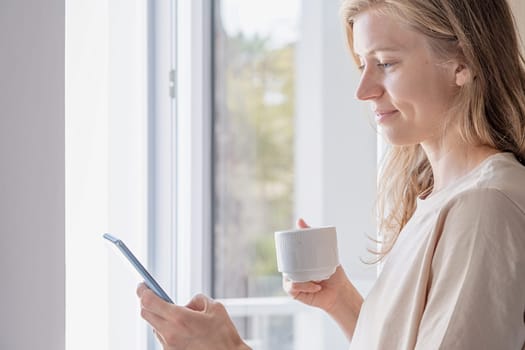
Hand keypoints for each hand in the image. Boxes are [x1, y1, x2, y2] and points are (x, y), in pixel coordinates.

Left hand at [137, 284, 249, 349]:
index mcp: (179, 318)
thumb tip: (185, 304)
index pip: (149, 301)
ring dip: (159, 317)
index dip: (143, 291)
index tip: (142, 285)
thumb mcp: (214, 307)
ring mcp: (169, 346)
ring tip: (177, 316)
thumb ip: (195, 300)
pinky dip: (167, 329)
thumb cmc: (223, 335)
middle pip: (145, 314)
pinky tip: (182, 330)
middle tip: (153, 295)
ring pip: (154, 326)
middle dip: (146, 302)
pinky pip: (163, 337)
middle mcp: (170, 333)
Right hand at [282, 218, 362, 339]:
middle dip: (290, 263)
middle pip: (284, 264)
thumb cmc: (333, 273)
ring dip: (302, 277)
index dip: (284, 250)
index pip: (286, 254)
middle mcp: (293, 271)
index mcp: (297, 261)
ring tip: (317, 278)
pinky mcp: (294, 293)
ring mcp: (293, 282)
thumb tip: (299, 220)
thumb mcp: (325, 251)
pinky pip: (292, 288)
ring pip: (288, 276)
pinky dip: (305, 286)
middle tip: (306, 263)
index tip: (289, 246)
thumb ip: (313, 235)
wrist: (339, 292)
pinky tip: (316, 287)